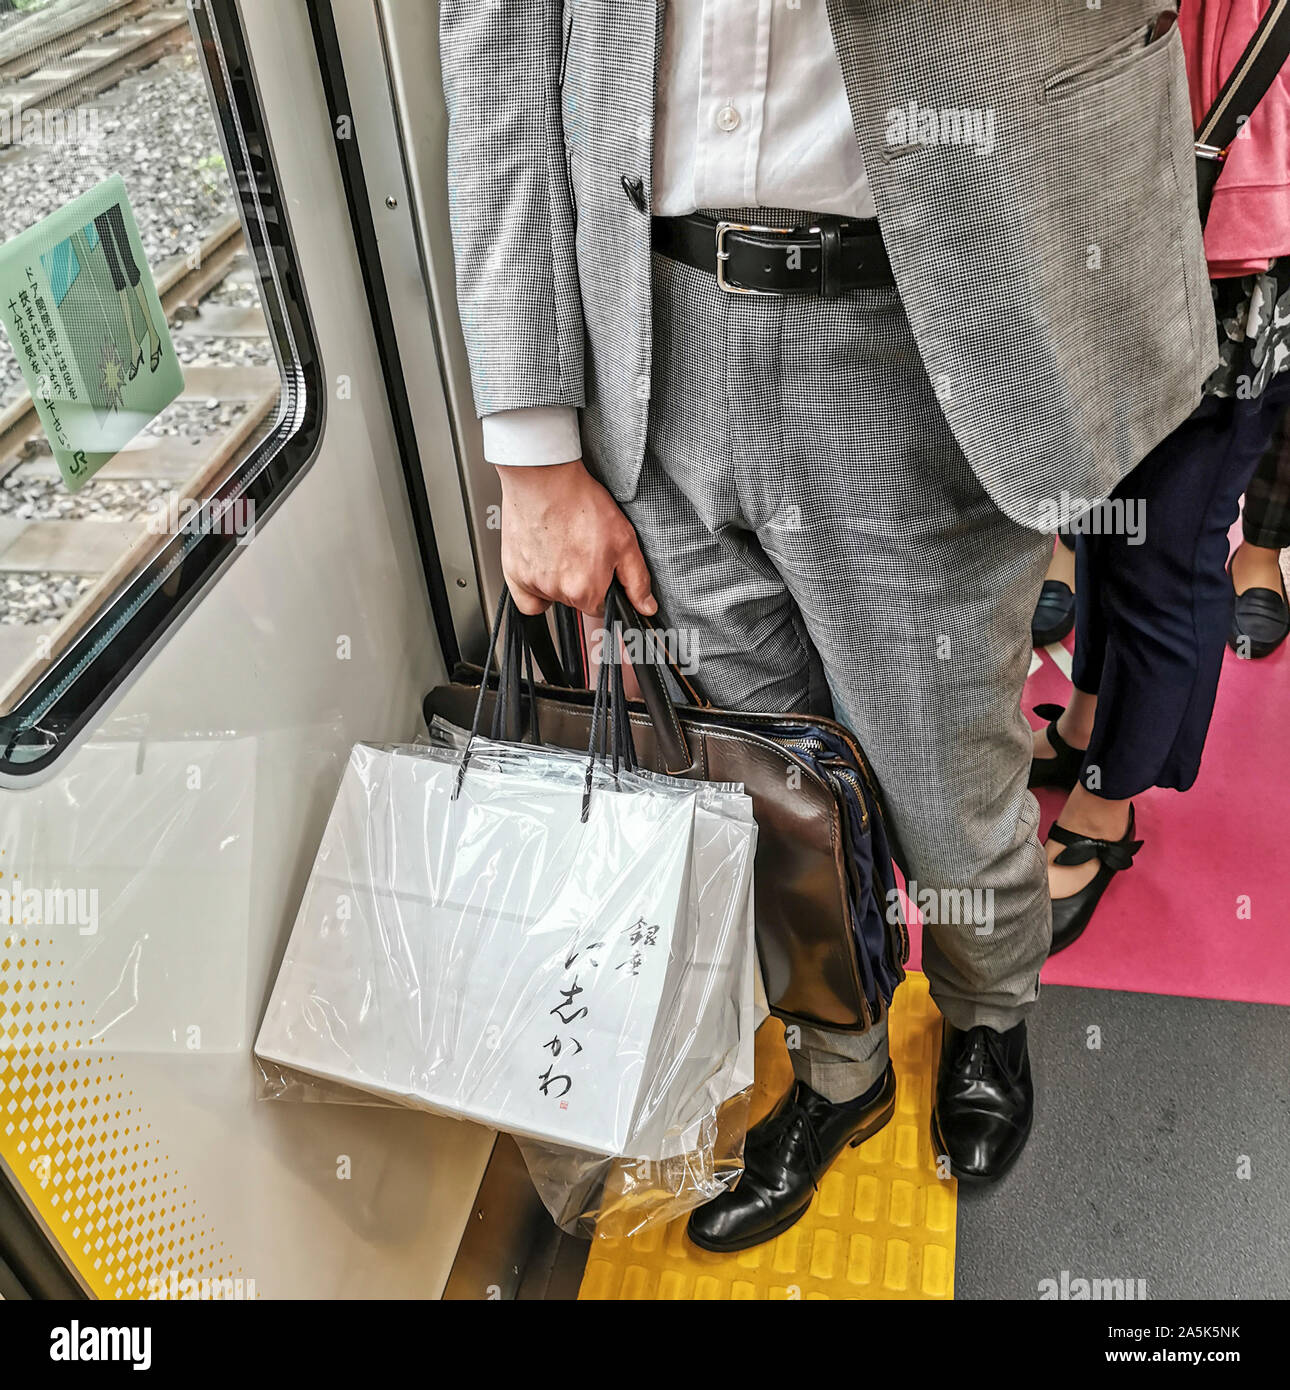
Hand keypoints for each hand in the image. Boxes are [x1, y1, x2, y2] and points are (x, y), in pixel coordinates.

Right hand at [496, 459, 657, 617]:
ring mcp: (533, 584)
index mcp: (586, 590)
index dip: (604, 587)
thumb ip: (636, 580)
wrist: (544, 479)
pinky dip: (534, 590)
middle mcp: (558, 592)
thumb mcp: (624, 540)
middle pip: (576, 601)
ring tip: (563, 547)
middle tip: (581, 550)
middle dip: (582, 582)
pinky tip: (543, 568)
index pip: (600, 607)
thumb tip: (646, 607)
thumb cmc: (581, 503)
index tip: (599, 568)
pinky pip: (526, 599)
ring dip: (559, 581)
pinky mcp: (513, 573)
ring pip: (553, 596)